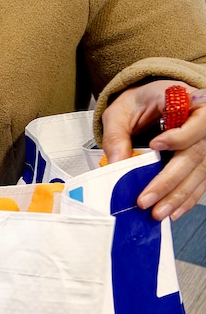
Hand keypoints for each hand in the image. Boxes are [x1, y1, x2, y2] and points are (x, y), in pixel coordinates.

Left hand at [102, 80, 205, 220]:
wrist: (150, 102)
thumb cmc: (139, 102)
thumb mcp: (120, 112)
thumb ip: (117, 135)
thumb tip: (117, 164)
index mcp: (188, 101)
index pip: (197, 119)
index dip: (180, 135)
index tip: (155, 145)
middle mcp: (203, 121)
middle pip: (196, 153)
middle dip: (169, 180)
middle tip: (146, 199)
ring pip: (200, 171)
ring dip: (178, 195)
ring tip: (158, 213)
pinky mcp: (203, 159)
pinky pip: (201, 181)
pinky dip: (186, 198)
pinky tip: (173, 212)